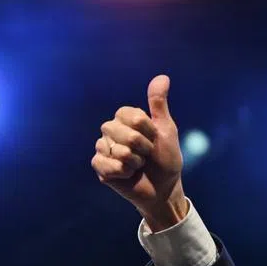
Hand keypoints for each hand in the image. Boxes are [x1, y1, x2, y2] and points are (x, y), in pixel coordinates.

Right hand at [93, 75, 187, 230]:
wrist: (164, 188)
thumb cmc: (166, 159)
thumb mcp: (166, 130)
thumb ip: (159, 104)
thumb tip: (163, 77)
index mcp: (125, 118)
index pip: (132, 116)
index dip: (148, 131)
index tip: (154, 139)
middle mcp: (111, 130)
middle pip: (121, 131)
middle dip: (141, 148)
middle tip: (146, 155)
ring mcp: (103, 147)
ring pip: (115, 150)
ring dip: (134, 162)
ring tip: (137, 166)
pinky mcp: (99, 166)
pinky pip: (105, 164)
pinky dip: (122, 172)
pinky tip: (127, 175)